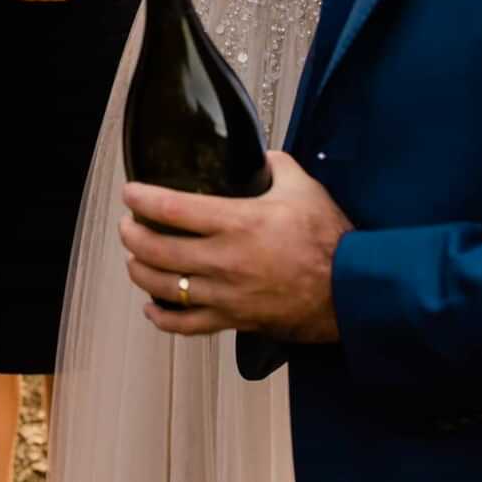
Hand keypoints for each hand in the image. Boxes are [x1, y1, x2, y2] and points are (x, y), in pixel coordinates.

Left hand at [119, 151, 352, 342]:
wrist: (352, 290)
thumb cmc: (329, 240)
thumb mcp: (303, 187)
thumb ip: (275, 165)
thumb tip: (261, 156)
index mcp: (237, 222)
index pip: (171, 208)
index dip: (141, 199)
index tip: (130, 192)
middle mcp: (223, 259)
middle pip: (156, 249)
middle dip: (132, 235)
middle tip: (129, 225)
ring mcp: (225, 293)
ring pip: (163, 286)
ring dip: (140, 270)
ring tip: (135, 258)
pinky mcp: (233, 319)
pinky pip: (186, 325)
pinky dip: (162, 317)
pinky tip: (152, 306)